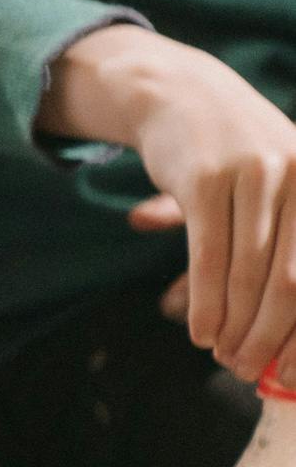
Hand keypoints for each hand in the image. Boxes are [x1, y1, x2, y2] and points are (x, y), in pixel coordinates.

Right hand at [43, 25, 295, 382]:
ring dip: (235, 326)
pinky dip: (206, 302)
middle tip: (250, 369)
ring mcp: (254, 174)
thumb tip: (286, 336)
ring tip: (223, 355)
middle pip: (291, 281)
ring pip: (249, 273)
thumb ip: (285, 249)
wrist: (181, 93)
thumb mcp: (279, 189)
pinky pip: (208, 256)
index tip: (289, 373)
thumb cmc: (238, 157)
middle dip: (271, 336)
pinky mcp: (206, 179)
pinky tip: (200, 331)